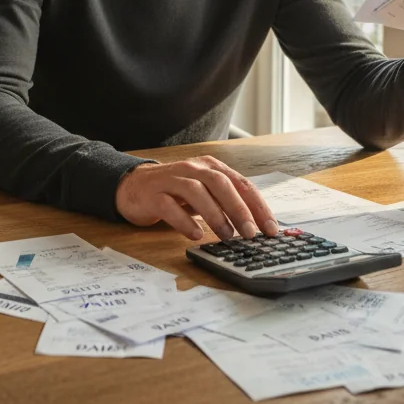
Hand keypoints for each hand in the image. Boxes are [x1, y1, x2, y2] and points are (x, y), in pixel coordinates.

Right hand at [115, 156, 278, 241]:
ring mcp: (171, 179)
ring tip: (227, 236)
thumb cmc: (175, 192)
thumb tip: (254, 227)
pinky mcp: (153, 194)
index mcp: (210, 168)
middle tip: (250, 233)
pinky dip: (184, 221)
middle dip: (239, 208)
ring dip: (215, 214)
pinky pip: (170, 206)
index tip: (271, 229)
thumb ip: (225, 203)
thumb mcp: (204, 194)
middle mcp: (193, 169)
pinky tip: (196, 234)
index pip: (241, 183)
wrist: (133, 186)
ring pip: (197, 191)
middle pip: (220, 183)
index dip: (258, 206)